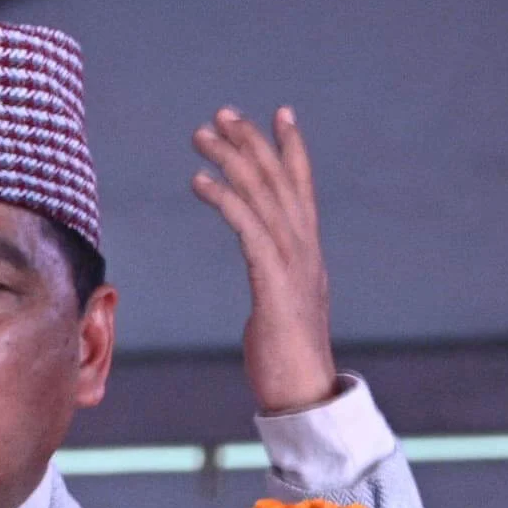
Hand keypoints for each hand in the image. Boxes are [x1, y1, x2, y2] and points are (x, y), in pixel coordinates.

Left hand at [190, 106, 337, 412]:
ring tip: (201, 135)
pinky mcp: (274, 283)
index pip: (301, 189)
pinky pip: (247, 228)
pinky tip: (200, 181)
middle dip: (252, 142)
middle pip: (278, 181)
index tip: (279, 113)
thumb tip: (271, 281)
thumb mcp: (283, 310)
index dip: (291, 149)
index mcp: (307, 254)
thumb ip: (278, 286)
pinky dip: (225, 200)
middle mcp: (305, 250)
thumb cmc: (289, 361)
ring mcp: (293, 264)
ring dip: (231, 160)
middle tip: (223, 113)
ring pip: (262, 196)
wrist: (305, 395)